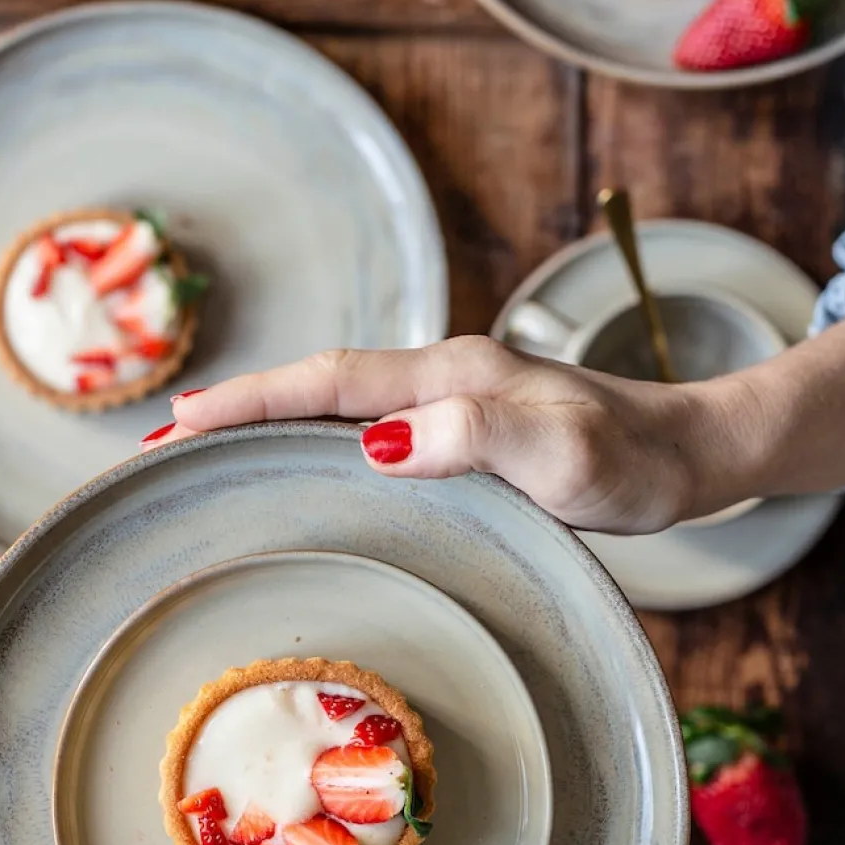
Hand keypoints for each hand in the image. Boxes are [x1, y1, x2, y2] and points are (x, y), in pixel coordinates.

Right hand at [159, 339, 759, 533]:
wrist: (685, 454)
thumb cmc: (629, 460)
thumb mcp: (564, 454)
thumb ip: (479, 435)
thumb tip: (378, 441)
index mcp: (449, 376)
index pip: (329, 381)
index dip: (252, 400)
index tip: (179, 423)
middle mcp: (438, 380)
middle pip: (316, 386)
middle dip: (236, 409)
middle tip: (160, 445)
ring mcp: (446, 404)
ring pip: (335, 407)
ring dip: (268, 424)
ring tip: (204, 455)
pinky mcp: (458, 434)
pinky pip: (363, 430)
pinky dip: (314, 444)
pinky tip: (299, 468)